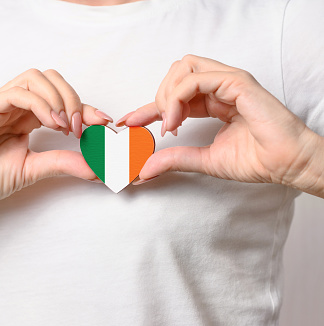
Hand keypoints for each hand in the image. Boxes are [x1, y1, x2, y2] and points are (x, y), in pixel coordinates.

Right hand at [0, 68, 110, 214]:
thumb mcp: (34, 169)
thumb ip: (64, 163)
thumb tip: (98, 168)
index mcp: (27, 116)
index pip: (61, 99)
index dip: (86, 107)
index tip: (104, 124)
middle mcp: (15, 105)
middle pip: (51, 79)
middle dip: (74, 98)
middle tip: (83, 128)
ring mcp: (0, 104)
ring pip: (35, 78)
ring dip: (58, 98)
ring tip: (66, 127)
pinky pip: (15, 93)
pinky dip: (39, 103)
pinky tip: (51, 123)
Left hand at [117, 55, 322, 191]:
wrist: (286, 164)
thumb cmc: (256, 160)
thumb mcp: (204, 160)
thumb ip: (174, 159)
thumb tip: (142, 169)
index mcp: (212, 101)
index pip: (173, 96)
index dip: (147, 107)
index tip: (128, 122)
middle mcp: (219, 87)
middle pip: (175, 72)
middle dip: (158, 96)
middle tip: (160, 126)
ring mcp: (228, 81)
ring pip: (183, 67)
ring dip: (168, 94)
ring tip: (170, 123)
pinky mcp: (237, 82)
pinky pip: (196, 77)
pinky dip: (179, 97)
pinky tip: (177, 120)